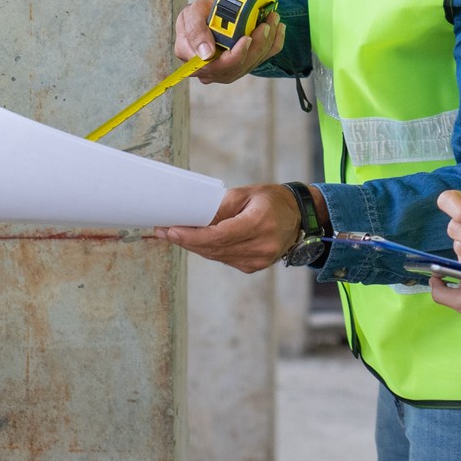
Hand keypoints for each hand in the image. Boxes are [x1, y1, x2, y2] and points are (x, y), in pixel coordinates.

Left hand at [158, 184, 298, 272]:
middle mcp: (261, 246)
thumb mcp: (245, 194)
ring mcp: (258, 260)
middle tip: (163, 230)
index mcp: (260, 223)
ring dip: (194, 246)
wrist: (298, 216)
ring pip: (216, 256)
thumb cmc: (271, 199)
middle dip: (186, 240)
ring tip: (173, 234)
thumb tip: (193, 220)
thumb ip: (219, 208)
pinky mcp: (254, 266)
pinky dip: (208, 250)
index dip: (192, 236)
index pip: (219, 236)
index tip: (171, 231)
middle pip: (214, 248)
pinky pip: (224, 258)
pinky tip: (195, 241)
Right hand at [174, 0, 283, 84]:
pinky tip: (279, 29)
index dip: (234, 55)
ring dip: (266, 42)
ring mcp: (230, 70)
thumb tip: (205, 54)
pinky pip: (261, 59)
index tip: (247, 38)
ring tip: (273, 20)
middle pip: (238, 67)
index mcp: (195, 61)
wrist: (208, 15)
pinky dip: (273, 44)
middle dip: (256, 46)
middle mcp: (212, 71)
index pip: (216, 66)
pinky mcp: (244, 64)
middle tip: (266, 25)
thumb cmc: (198, 15)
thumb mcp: (191, 14)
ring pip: (251, 63)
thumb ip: (195, 31)